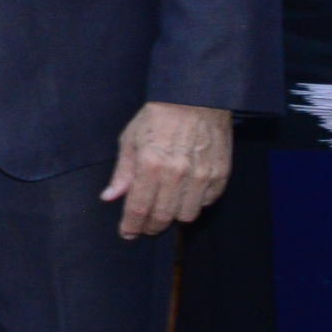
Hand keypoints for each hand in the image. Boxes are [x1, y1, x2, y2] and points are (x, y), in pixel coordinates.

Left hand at [100, 101, 233, 239]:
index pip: (139, 208)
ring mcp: (202, 175)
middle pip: (163, 217)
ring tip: (165, 207)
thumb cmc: (158, 117)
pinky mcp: (221, 174)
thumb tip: (110, 197)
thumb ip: (122, 172)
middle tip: (144, 225)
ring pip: (187, 215)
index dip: (131, 226)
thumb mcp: (130, 139)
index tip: (127, 233)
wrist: (196, 98)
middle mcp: (177, 173)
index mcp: (150, 164)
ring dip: (174, 216)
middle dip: (151, 226)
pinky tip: (185, 193)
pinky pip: (207, 202)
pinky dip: (195, 203)